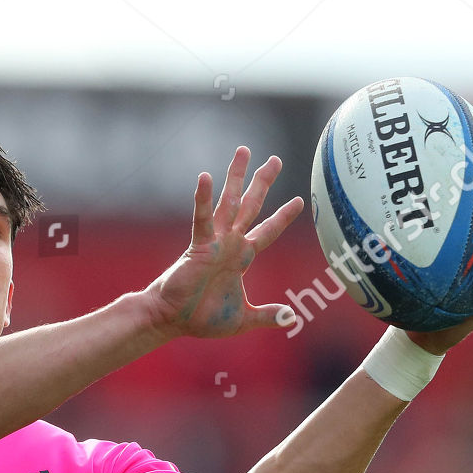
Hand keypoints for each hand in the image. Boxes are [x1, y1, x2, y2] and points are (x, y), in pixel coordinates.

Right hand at [143, 146, 304, 341]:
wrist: (174, 321)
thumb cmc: (202, 319)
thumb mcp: (244, 319)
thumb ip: (268, 315)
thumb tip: (291, 318)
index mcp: (241, 258)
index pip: (268, 231)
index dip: (283, 217)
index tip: (299, 200)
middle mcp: (230, 244)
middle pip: (252, 206)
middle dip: (263, 182)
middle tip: (275, 159)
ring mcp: (215, 241)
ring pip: (230, 202)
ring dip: (236, 176)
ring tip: (244, 150)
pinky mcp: (199, 245)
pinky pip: (202, 218)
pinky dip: (203, 198)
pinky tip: (205, 177)